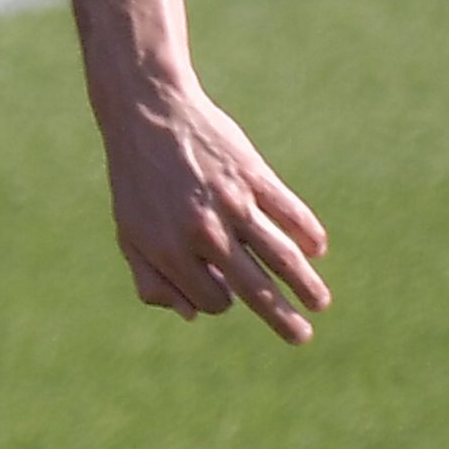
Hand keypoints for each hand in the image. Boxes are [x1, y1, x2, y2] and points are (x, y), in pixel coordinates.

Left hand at [98, 79, 329, 342]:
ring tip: (319, 303)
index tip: (224, 289)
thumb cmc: (138, 180)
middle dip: (281, 318)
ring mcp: (232, 203)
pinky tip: (316, 250)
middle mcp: (202, 230)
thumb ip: (152, 278)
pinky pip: (292, 215)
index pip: (213, 300)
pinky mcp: (254, 176)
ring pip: (282, 257)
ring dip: (306, 285)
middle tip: (301, 336)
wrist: (147, 112)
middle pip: (254, 289)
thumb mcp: (129, 230)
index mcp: (168, 249)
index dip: (221, 301)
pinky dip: (309, 236)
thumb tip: (191, 316)